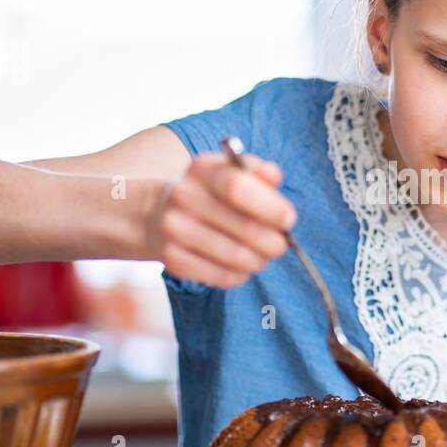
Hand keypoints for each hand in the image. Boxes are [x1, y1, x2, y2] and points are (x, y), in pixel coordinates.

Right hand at [150, 152, 295, 288]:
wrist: (158, 214)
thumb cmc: (210, 193)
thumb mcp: (231, 172)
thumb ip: (257, 172)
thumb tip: (273, 175)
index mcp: (202, 169)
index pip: (238, 188)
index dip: (271, 207)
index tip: (288, 219)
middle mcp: (184, 196)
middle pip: (244, 228)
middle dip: (274, 241)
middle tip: (280, 243)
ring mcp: (174, 229)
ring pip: (237, 257)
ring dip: (260, 260)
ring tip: (262, 254)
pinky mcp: (172, 260)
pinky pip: (223, 277)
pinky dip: (241, 274)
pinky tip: (241, 265)